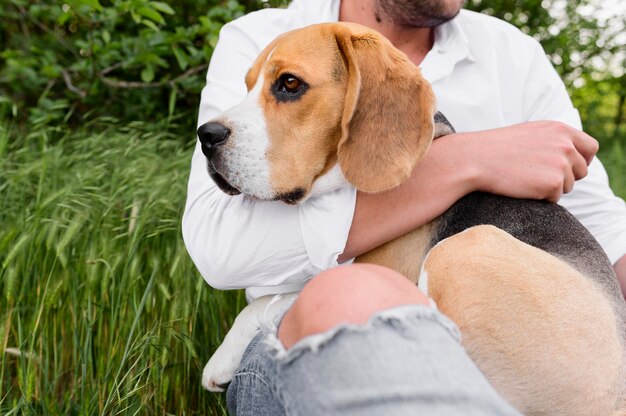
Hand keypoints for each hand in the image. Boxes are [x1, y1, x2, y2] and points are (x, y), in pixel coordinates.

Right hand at [450, 121, 598, 202]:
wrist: (475, 158)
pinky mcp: (554, 182)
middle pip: (582, 170)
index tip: (569, 168)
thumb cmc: (495, 148)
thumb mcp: (529, 134)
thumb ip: (553, 140)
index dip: (582, 160)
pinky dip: (540, 198)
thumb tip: (569, 154)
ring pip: (568, 186)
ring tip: (524, 179)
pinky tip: (521, 187)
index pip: (590, 147)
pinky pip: (555, 198)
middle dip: (564, 177)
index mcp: (560, 129)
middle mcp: (566, 144)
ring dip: (549, 188)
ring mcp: (562, 163)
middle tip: (537, 177)